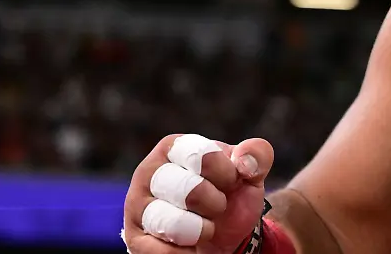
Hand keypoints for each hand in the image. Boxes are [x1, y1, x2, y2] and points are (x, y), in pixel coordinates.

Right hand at [123, 134, 274, 253]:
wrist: (222, 231)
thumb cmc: (230, 194)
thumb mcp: (250, 172)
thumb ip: (256, 155)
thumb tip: (246, 161)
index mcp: (175, 147)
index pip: (203, 156)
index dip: (227, 174)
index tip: (231, 181)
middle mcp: (149, 172)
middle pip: (189, 191)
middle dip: (215, 204)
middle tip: (218, 206)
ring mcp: (137, 205)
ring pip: (172, 224)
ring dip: (200, 230)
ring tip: (205, 227)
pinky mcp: (134, 238)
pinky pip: (159, 251)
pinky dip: (186, 252)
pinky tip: (192, 245)